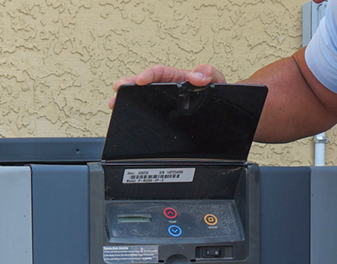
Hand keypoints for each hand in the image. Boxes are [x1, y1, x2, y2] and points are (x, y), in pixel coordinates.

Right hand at [108, 64, 226, 108]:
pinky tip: (128, 117)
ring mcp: (165, 104)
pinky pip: (149, 113)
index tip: (140, 80)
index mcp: (178, 79)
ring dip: (128, 99)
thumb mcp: (216, 81)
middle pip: (145, 85)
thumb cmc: (216, 93)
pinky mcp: (166, 117)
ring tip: (114, 104)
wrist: (222, 111)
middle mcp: (169, 90)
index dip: (149, 74)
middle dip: (129, 85)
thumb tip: (197, 76)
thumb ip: (209, 74)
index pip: (160, 73)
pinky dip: (137, 114)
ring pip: (143, 98)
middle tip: (117, 88)